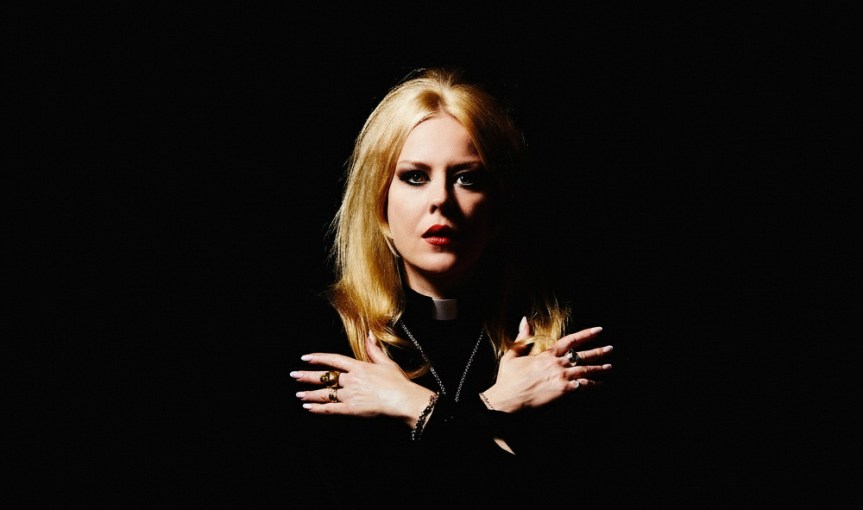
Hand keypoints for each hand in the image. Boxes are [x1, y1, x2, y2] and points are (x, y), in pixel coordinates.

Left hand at [290, 331, 434, 426]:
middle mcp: (351, 380)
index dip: (318, 358)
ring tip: (299, 394)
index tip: (306, 358)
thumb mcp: (386, 362)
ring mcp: (350, 395)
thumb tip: (369, 334)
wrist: (402, 399)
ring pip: (326, 394)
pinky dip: (318, 409)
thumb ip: (374, 349)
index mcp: (358, 367)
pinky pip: (331, 409)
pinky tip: (309, 408)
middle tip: (294, 375)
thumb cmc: (397, 382)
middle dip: (308, 376)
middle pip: (326, 377)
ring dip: (310, 394)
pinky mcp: (351, 409)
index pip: (333, 360)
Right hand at [481, 318, 612, 412]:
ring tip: (610, 367)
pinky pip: (583, 386)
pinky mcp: (563, 391)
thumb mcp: (513, 354)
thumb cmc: (509, 379)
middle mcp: (557, 364)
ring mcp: (562, 377)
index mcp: (546, 354)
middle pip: (582, 355)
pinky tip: (600, 384)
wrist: (509, 399)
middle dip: (598, 352)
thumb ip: (523, 338)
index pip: (570, 340)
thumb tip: (525, 321)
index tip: (598, 330)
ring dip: (599, 368)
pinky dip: (593, 385)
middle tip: (610, 349)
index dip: (586, 334)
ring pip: (586, 370)